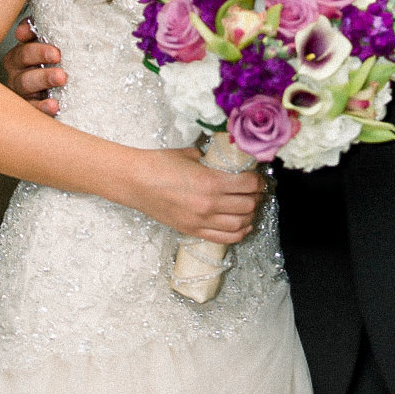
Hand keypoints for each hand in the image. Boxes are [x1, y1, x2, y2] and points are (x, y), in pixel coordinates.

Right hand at [2, 19, 66, 115]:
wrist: (82, 99)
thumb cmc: (72, 68)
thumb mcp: (70, 48)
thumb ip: (64, 33)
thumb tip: (62, 19)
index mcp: (28, 49)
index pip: (23, 34)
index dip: (26, 31)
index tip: (32, 31)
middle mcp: (20, 68)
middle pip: (21, 56)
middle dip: (38, 53)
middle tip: (57, 54)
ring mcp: (23, 89)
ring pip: (25, 82)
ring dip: (43, 78)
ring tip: (61, 77)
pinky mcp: (31, 108)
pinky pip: (32, 107)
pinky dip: (42, 106)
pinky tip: (54, 105)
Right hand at [129, 146, 265, 243]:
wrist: (134, 182)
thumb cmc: (159, 163)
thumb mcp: (190, 155)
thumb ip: (211, 159)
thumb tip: (225, 159)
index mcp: (210, 182)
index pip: (248, 185)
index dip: (258, 181)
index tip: (259, 177)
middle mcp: (209, 205)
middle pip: (247, 205)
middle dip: (256, 197)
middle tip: (256, 190)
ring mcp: (200, 221)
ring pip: (239, 224)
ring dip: (250, 216)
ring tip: (250, 207)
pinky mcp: (192, 231)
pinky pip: (224, 238)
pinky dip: (239, 233)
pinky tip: (243, 225)